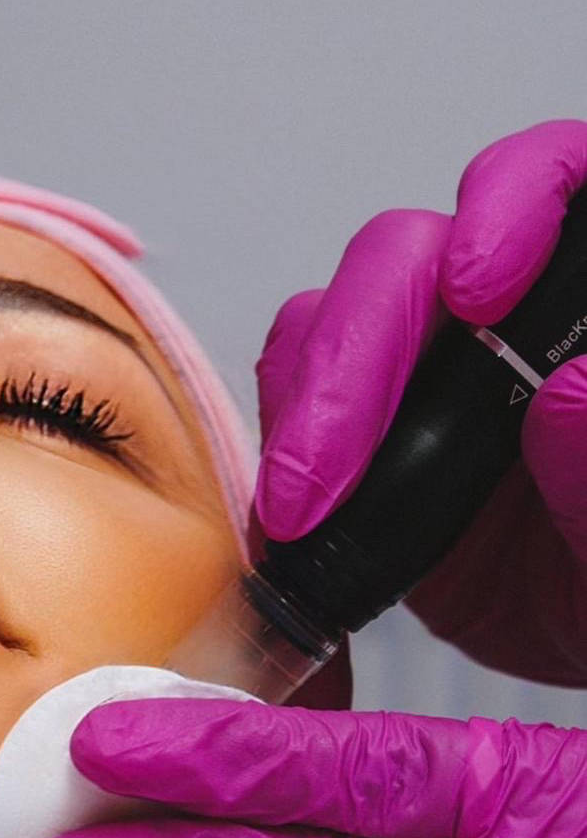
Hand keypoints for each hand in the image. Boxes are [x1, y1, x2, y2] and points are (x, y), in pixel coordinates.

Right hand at [254, 119, 586, 684]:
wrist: (569, 653)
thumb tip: (569, 393)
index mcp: (581, 310)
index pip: (561, 183)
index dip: (514, 203)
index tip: (477, 294)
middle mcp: (504, 313)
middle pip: (413, 254)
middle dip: (359, 352)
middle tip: (329, 467)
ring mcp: (426, 363)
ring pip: (339, 308)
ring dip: (308, 397)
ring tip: (300, 506)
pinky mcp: (364, 419)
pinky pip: (297, 381)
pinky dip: (281, 436)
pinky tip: (288, 508)